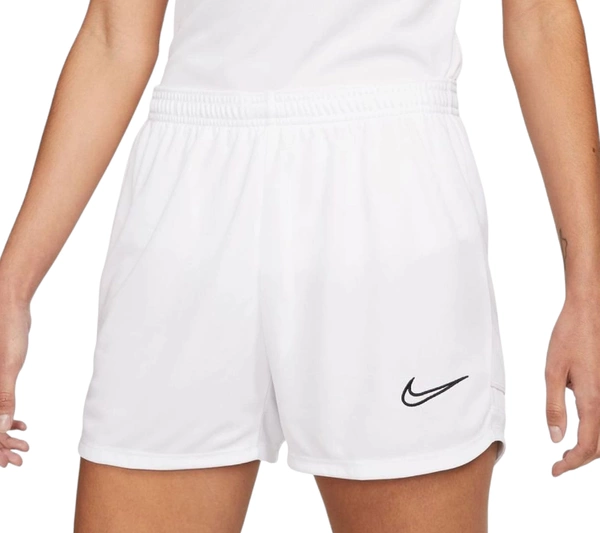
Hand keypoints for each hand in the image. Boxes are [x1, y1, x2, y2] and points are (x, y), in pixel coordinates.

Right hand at [0, 294, 30, 466]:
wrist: (8, 302)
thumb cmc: (6, 330)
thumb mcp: (8, 366)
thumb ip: (3, 398)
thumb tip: (0, 428)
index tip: (8, 461)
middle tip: (19, 457)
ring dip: (2, 432)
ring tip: (22, 444)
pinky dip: (5, 414)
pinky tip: (20, 423)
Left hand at [546, 296, 599, 475]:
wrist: (589, 312)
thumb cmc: (569, 337)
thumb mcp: (552, 371)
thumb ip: (554, 406)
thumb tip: (556, 437)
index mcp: (592, 400)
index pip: (587, 446)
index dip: (571, 463)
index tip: (556, 470)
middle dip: (581, 459)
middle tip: (559, 464)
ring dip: (591, 448)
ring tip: (569, 452)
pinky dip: (598, 432)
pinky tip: (583, 430)